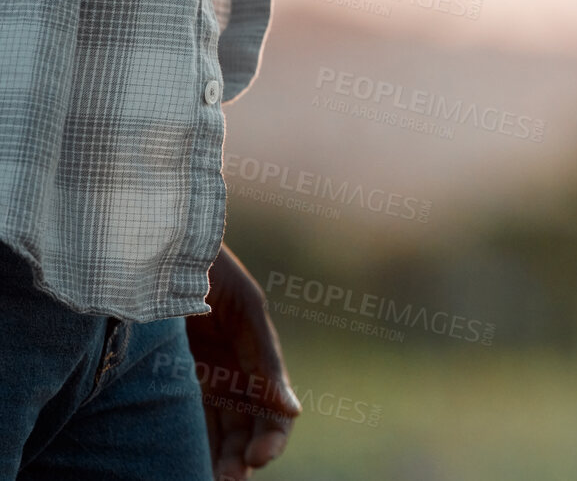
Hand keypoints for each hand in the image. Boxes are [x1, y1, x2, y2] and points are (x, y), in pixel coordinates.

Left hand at [184, 245, 299, 480]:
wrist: (160, 243)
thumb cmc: (208, 268)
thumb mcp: (246, 311)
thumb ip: (267, 362)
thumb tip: (293, 412)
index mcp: (256, 350)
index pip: (273, 407)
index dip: (271, 436)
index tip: (257, 459)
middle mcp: (234, 366)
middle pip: (247, 423)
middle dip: (243, 454)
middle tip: (230, 480)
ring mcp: (205, 371)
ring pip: (218, 426)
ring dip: (219, 454)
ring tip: (212, 480)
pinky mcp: (176, 372)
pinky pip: (189, 415)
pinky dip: (192, 440)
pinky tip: (188, 462)